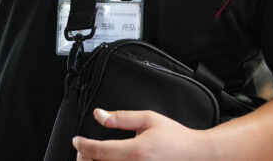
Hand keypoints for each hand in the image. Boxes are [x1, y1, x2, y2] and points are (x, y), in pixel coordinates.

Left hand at [72, 108, 212, 160]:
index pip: (99, 151)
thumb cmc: (174, 138)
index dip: (82, 145)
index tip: (77, 140)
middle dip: (84, 158)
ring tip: (94, 157)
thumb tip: (100, 115)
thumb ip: (122, 118)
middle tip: (84, 150)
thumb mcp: (149, 119)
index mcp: (136, 151)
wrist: (194, 155)